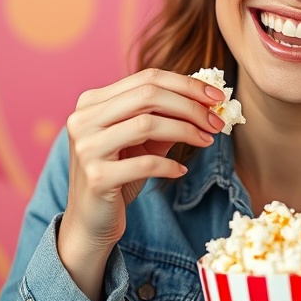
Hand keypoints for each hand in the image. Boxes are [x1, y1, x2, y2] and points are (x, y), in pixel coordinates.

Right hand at [57, 68, 224, 299]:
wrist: (90, 221)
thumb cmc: (120, 174)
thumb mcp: (143, 141)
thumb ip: (167, 117)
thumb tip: (207, 100)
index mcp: (92, 101)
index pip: (147, 78)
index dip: (186, 84)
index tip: (217, 96)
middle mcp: (83, 119)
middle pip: (148, 95)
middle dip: (190, 106)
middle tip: (217, 121)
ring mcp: (86, 147)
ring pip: (146, 124)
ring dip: (185, 130)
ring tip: (206, 141)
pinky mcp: (96, 177)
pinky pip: (145, 164)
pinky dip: (170, 165)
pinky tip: (180, 171)